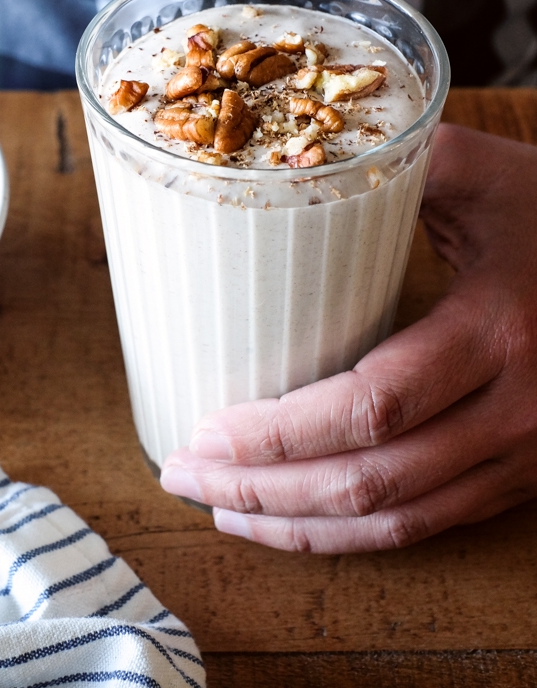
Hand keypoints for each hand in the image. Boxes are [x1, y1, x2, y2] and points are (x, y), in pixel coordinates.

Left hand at [160, 123, 536, 551]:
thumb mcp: (491, 176)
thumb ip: (403, 162)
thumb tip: (300, 152)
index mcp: (497, 330)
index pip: (373, 407)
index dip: (281, 435)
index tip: (204, 432)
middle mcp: (516, 410)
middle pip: (372, 481)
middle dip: (262, 490)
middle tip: (183, 474)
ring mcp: (523, 455)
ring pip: (396, 521)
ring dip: (297, 527)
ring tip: (219, 508)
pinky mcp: (518, 474)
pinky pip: (428, 524)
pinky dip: (353, 535)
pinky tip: (296, 521)